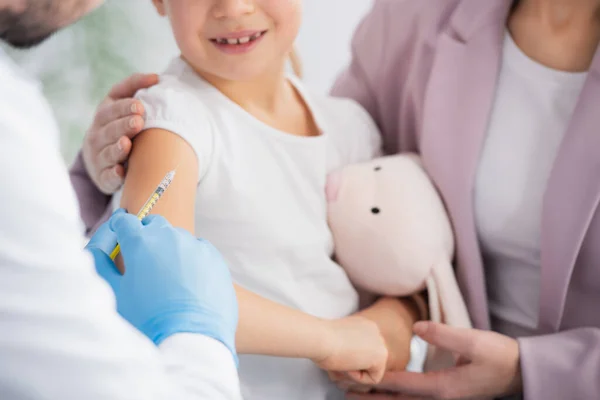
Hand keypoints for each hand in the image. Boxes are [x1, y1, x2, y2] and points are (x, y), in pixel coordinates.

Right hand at [83, 73, 157, 193]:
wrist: (100, 158)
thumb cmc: (118, 124)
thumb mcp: (121, 103)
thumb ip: (135, 87)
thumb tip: (156, 77)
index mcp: (103, 115)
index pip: (110, 109)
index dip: (123, 107)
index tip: (140, 106)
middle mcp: (97, 135)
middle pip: (107, 130)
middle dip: (122, 125)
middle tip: (138, 122)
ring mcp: (98, 157)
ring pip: (106, 153)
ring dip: (116, 149)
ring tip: (127, 144)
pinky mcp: (102, 177)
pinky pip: (106, 177)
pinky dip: (112, 175)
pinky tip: (120, 172)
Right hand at [86, 210, 237, 361]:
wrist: (190, 339)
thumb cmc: (147, 320)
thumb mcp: (114, 293)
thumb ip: (101, 264)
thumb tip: (99, 249)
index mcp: (140, 241)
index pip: (124, 221)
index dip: (119, 229)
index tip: (118, 238)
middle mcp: (170, 236)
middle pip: (153, 224)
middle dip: (145, 235)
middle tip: (141, 259)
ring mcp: (195, 245)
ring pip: (178, 237)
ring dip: (169, 248)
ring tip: (165, 276)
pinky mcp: (215, 258)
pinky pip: (199, 250)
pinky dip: (191, 258)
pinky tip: (187, 281)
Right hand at [314, 315, 387, 384]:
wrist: (320, 338)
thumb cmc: (320, 340)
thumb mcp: (337, 339)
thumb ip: (349, 346)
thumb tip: (350, 361)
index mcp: (363, 324)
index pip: (362, 349)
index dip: (348, 357)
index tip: (336, 352)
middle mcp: (374, 330)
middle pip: (368, 359)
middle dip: (354, 364)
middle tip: (339, 359)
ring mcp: (380, 341)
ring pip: (371, 369)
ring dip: (355, 370)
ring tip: (342, 360)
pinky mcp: (381, 355)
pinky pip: (374, 378)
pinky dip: (359, 377)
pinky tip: (348, 365)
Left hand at [346, 321, 521, 399]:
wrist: (521, 372)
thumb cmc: (500, 356)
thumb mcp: (474, 341)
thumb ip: (443, 334)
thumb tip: (417, 327)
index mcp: (444, 388)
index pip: (402, 384)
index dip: (377, 380)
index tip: (355, 377)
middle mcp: (440, 398)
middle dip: (371, 398)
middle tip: (344, 393)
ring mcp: (444, 399)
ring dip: (382, 399)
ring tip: (357, 395)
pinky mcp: (447, 395)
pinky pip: (415, 399)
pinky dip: (397, 396)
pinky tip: (388, 391)